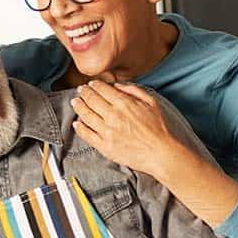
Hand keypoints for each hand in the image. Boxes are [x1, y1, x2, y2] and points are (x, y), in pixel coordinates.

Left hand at [70, 81, 189, 180]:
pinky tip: (77, 123)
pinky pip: (86, 135)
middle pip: (91, 100)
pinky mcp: (104, 146)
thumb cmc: (160, 129)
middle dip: (84, 93)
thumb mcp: (152, 102)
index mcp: (124, 103)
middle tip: (80, 91)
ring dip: (78, 107)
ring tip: (75, 103)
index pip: (102, 89)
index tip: (91, 84)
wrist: (161, 153)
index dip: (94, 85)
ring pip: (85, 115)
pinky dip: (79, 127)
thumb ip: (134, 90)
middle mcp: (113, 116)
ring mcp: (107, 132)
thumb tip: (118, 86)